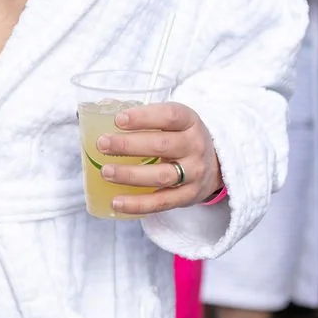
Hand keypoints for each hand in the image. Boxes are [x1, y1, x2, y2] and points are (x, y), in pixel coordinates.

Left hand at [94, 102, 222, 215]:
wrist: (215, 165)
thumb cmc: (182, 138)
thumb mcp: (174, 123)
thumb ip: (146, 119)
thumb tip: (103, 113)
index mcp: (190, 122)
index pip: (169, 116)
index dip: (143, 117)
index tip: (118, 119)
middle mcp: (195, 147)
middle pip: (161, 145)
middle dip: (128, 145)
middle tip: (102, 144)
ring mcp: (194, 173)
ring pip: (161, 175)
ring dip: (130, 174)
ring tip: (106, 171)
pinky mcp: (188, 196)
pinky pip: (162, 202)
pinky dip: (138, 204)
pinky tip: (117, 202)